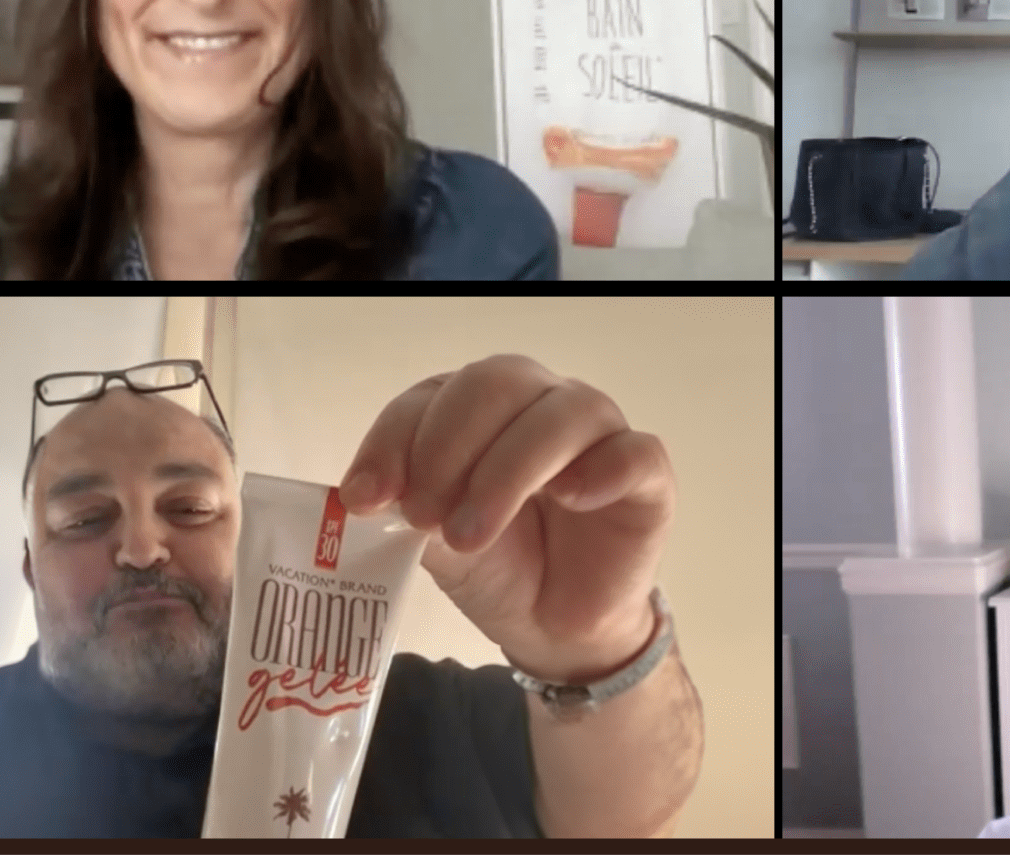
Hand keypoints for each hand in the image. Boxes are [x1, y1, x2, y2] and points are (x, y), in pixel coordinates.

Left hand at [336, 354, 674, 683]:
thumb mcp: (435, 544)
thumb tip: (369, 495)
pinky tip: (571, 499)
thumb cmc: (498, 566)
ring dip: (507, 471)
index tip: (364, 497)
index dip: (395, 439)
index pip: (432, 396)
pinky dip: (601, 469)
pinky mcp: (645, 474)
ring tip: (470, 535)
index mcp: (478, 409)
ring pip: (561, 414)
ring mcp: (597, 433)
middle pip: (497, 382)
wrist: (556, 627)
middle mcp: (538, 403)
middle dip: (448, 447)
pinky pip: (634, 452)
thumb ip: (407, 509)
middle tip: (422, 515)